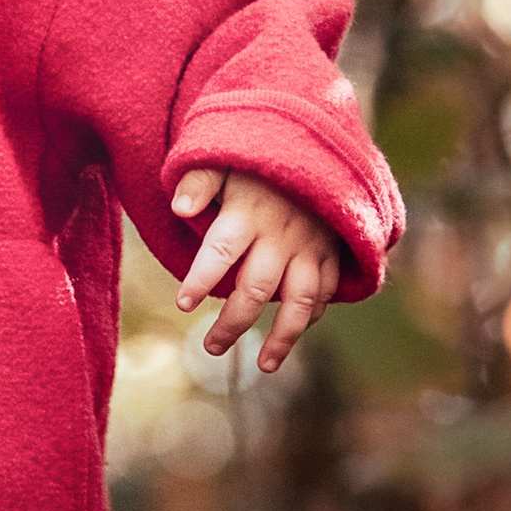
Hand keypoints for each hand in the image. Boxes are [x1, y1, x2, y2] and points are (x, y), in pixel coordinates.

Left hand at [171, 167, 340, 372]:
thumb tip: (178, 207)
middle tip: (210, 347)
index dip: (201, 280)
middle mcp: (281, 235)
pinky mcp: (331, 252)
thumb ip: (198, 181)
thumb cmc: (257, 160)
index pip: (220, 252)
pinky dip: (309, 316)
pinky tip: (291, 335)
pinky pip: (323, 292)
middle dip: (233, 323)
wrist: (319, 145)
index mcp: (248, 214)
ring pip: (298, 301)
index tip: (182, 304)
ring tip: (264, 365)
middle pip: (256, 288)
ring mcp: (310, 246)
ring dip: (282, 337)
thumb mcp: (224, 159)